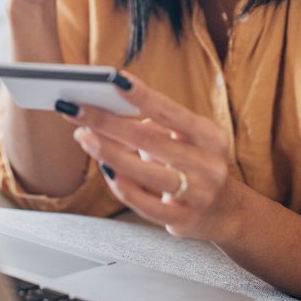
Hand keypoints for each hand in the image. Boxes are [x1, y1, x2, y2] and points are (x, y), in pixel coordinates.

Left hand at [60, 72, 239, 241]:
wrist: (223, 211)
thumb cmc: (192, 164)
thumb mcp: (185, 141)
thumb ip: (152, 127)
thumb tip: (105, 115)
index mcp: (210, 137)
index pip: (172, 112)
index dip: (143, 96)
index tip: (115, 80)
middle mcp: (208, 165)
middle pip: (151, 141)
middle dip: (109, 123)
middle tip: (77, 108)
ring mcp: (198, 194)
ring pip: (145, 174)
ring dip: (109, 153)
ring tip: (84, 137)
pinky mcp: (183, 220)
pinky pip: (144, 204)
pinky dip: (122, 185)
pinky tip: (105, 170)